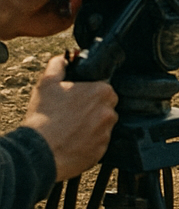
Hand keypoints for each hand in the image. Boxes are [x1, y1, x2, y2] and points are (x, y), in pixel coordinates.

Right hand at [21, 56, 117, 180]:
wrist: (40, 151)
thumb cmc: (44, 117)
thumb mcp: (47, 83)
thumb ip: (59, 64)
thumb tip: (67, 57)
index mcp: (103, 91)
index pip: (103, 88)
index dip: (89, 93)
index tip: (77, 99)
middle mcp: (110, 111)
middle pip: (105, 107)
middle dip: (92, 109)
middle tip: (72, 114)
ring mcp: (107, 132)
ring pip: (103, 125)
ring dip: (91, 126)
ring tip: (71, 129)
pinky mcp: (102, 150)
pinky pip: (99, 143)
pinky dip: (89, 142)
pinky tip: (73, 141)